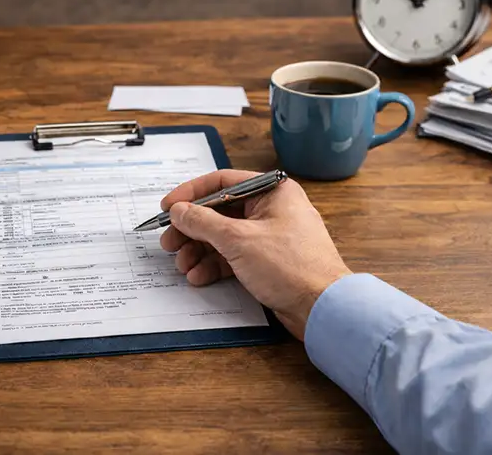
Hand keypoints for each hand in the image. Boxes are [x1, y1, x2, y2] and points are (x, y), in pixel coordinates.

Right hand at [159, 170, 351, 340]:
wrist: (323, 308)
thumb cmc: (293, 267)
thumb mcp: (238, 239)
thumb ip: (203, 222)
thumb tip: (179, 210)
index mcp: (272, 191)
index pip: (222, 182)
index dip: (191, 194)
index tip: (168, 208)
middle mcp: (272, 208)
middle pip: (219, 211)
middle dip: (191, 229)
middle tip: (169, 242)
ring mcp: (269, 235)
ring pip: (224, 236)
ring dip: (199, 250)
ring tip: (183, 265)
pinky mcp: (268, 260)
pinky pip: (234, 256)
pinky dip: (215, 264)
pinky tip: (198, 276)